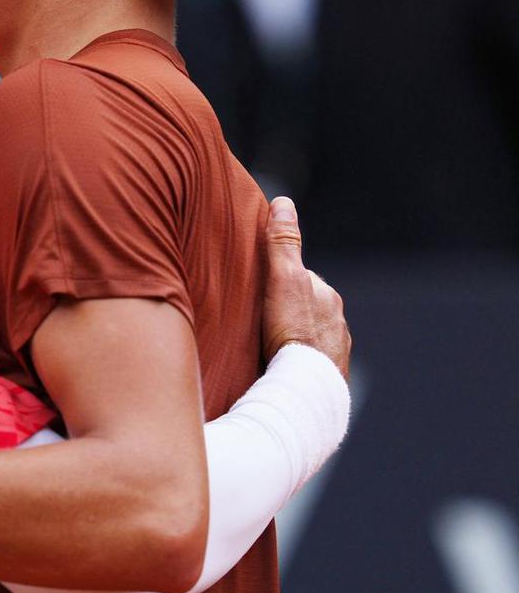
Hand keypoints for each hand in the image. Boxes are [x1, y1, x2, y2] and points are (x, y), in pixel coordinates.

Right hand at [261, 196, 350, 380]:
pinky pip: (310, 361)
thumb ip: (282, 244)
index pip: (298, 277)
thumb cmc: (291, 334)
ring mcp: (335, 351)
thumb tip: (284, 202)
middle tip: (256, 316)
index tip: (255, 286)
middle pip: (304, 306)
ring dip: (291, 336)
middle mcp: (337, 322)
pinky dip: (297, 359)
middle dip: (285, 308)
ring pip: (308, 334)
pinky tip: (279, 367)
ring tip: (265, 345)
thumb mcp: (282, 281)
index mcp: (326, 296)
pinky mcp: (328, 377)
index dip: (274, 279)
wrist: (306, 390)